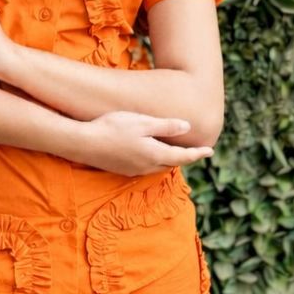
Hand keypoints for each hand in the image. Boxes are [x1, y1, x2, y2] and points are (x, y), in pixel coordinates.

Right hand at [77, 111, 213, 175]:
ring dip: (169, 160)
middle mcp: (147, 166)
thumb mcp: (142, 123)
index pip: (183, 156)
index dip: (198, 153)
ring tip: (177, 153)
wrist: (83, 143)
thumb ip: (166, 126)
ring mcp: (133, 170)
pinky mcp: (122, 170)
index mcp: (155, 154)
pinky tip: (151, 155)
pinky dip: (155, 161)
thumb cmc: (112, 128)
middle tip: (196, 151)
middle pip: (172, 163)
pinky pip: (146, 167)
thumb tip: (188, 128)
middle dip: (185, 158)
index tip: (210, 151)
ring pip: (158, 166)